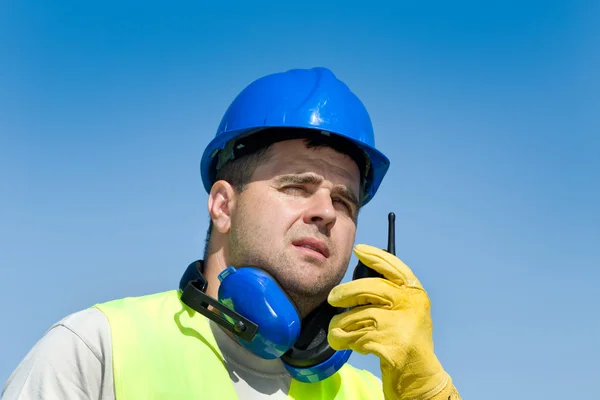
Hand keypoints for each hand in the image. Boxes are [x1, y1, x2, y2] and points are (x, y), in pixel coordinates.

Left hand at [327, 244, 459, 399]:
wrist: (418, 374)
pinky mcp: (388, 345)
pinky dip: (343, 339)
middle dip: (346, 292)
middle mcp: (410, 306)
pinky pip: (353, 336)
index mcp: (415, 294)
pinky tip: (346, 342)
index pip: (395, 267)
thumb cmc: (406, 339)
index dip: (376, 257)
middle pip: (370, 288)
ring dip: (341, 323)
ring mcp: (400, 325)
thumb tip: (359, 276)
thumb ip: (391, 293)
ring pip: (356, 315)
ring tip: (339, 328)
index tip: (359, 249)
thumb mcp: (408, 310)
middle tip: (333, 297)